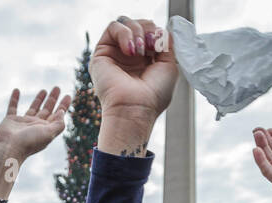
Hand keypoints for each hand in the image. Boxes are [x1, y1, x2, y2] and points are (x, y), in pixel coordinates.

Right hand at [0, 88, 69, 199]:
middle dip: (53, 99)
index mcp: (46, 129)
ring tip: (44, 90)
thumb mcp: (49, 134)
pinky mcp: (11, 120)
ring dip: (39, 99)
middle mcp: (36, 126)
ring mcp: (23, 123)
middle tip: (57, 88)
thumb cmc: (29, 142)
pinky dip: (14, 99)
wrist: (8, 148)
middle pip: (47, 110)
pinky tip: (17, 90)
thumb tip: (62, 112)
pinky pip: (12, 107)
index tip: (68, 95)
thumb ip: (58, 123)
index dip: (63, 106)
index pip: (57, 115)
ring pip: (33, 108)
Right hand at [92, 17, 179, 155]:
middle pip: (139, 24)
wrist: (135, 109)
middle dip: (149, 29)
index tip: (161, 47)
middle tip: (152, 46)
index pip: (151, 31)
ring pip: (126, 22)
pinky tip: (130, 50)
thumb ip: (167, 44)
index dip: (157, 33)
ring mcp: (115, 53)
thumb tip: (159, 29)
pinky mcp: (102, 52)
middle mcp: (129, 55)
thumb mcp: (169, 65)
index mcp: (145, 59)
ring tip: (140, 51)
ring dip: (137, 31)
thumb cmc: (152, 96)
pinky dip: (125, 33)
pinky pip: (113, 27)